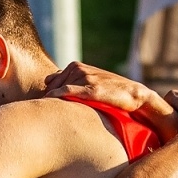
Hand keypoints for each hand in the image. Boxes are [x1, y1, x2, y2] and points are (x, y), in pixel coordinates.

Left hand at [44, 62, 160, 113]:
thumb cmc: (109, 90)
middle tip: (44, 110)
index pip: (51, 79)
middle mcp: (79, 69)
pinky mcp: (91, 89)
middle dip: (48, 97)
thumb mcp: (89, 80)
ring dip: (51, 99)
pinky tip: (50, 102)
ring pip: (58, 88)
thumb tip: (47, 82)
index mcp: (76, 66)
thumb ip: (70, 79)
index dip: (48, 93)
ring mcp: (85, 78)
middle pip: (52, 85)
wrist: (133, 94)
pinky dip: (57, 96)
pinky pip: (67, 91)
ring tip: (48, 112)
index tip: (45, 105)